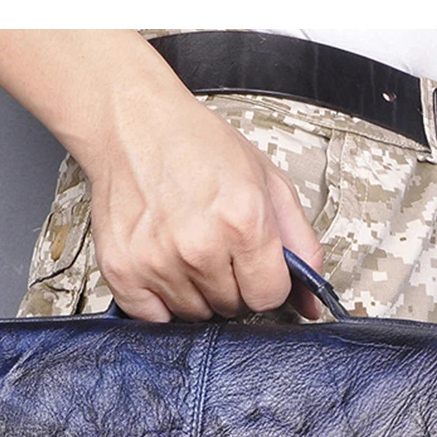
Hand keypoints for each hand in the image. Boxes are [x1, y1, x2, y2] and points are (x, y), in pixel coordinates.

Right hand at [0, 30, 323, 324]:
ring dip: (197, 291)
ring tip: (186, 241)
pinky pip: (155, 318)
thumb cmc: (194, 143)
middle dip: (234, 285)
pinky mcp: (120, 274)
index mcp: (239, 218)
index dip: (267, 285)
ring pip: (195, 317)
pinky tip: (161, 255)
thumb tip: (316, 300)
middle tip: (216, 243)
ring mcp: (154, 262)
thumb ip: (296, 239)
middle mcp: (197, 244)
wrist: (123, 119)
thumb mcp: (263, 176)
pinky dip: (162, 297)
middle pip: (234, 311)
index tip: (256, 268)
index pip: (272, 297)